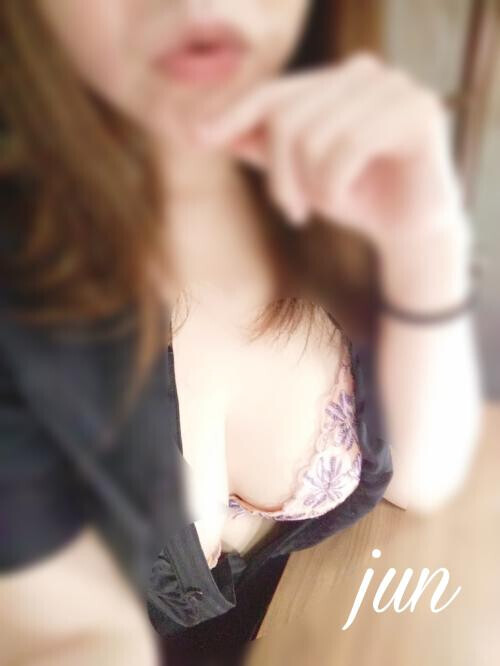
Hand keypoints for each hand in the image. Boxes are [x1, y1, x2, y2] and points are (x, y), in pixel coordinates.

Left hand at [193, 52, 469, 256]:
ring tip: (324, 206)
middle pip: (287, 118)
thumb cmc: (356, 196)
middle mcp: (366, 72)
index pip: (274, 93)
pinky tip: (345, 202)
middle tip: (293, 210)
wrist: (410, 228)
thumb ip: (261, 146)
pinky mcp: (417, 112)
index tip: (198, 137)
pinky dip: (334, 186)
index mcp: (337, 79)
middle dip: (280, 176)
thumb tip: (203, 128)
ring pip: (315, 136)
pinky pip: (347, 148)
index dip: (233, 115)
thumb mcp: (299, 172)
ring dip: (310, 187)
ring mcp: (395, 87)